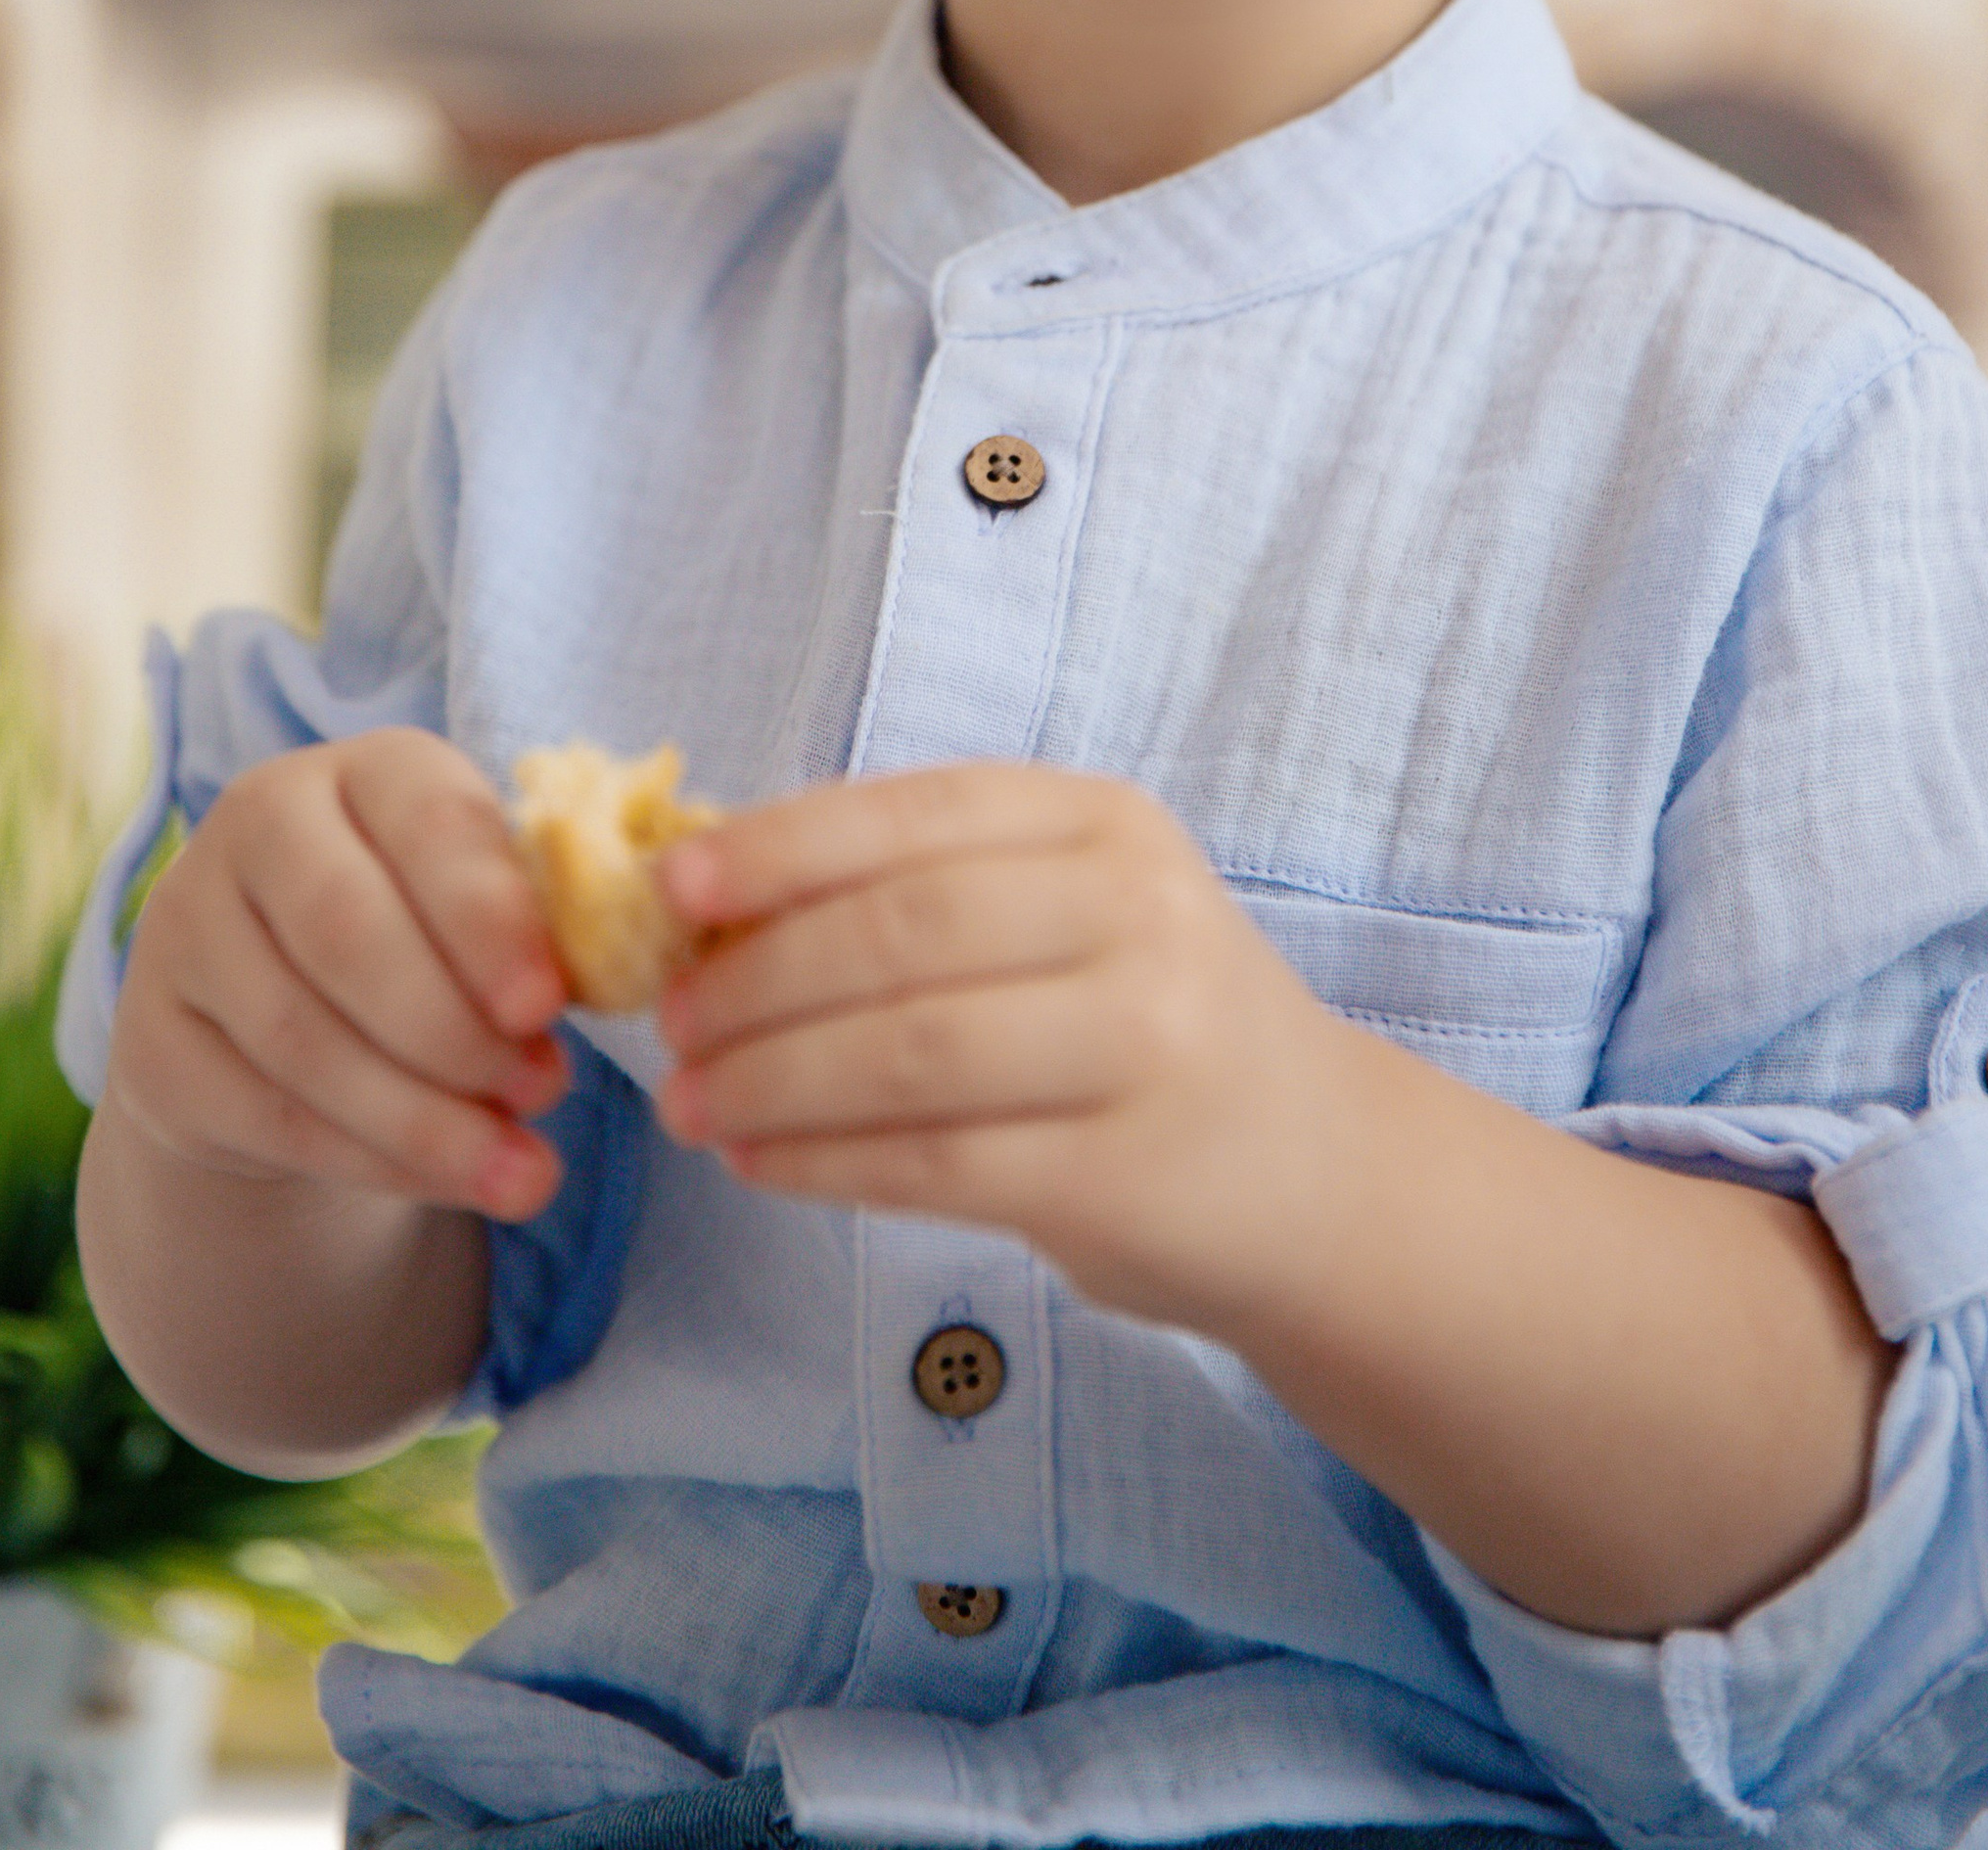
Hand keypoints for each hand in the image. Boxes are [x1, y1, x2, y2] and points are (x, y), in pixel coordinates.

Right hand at [106, 731, 571, 1223]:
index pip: (425, 820)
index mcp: (366, 767)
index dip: (487, 916)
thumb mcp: (479, 911)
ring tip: (522, 1172)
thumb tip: (560, 1012)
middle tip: (544, 1093)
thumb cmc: (425, 940)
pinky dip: (372, 1159)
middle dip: (454, 1029)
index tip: (547, 1006)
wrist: (280, 1022)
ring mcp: (186, 926)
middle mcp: (259, 822)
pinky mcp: (151, 1039)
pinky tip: (448, 1180)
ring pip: (303, 1037)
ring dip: (423, 1117)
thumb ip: (527, 938)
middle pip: (345, 929)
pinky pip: (268, 1113)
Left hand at [653, 761, 1349, 1328]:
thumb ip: (934, 887)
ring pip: (910, 1052)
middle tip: (669, 1021)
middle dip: (760, 977)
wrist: (1318, 1173)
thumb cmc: (1150, 1022)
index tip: (675, 885)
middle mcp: (1139, 917)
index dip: (783, 845)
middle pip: (905, 932)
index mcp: (1108, 824)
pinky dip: (824, 1162)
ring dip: (772, 1080)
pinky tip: (759, 1162)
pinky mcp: (1121, 1174)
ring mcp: (1142, 1045)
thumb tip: (718, 905)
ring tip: (691, 1102)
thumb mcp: (1077, 911)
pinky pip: (935, 1163)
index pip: (921, 814)